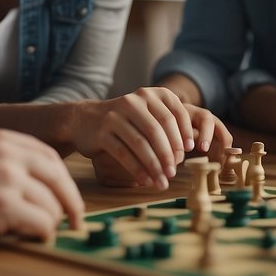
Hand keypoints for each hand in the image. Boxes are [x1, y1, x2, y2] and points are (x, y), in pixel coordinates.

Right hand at [0, 129, 83, 247]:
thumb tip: (20, 179)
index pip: (49, 157)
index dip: (62, 180)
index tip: (67, 197)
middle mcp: (8, 154)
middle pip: (60, 178)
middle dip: (71, 203)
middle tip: (75, 221)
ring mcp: (6, 178)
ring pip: (52, 204)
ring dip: (51, 222)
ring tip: (41, 233)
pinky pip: (40, 222)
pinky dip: (42, 234)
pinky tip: (34, 239)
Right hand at [70, 87, 199, 189]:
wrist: (85, 119)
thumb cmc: (125, 120)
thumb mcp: (146, 113)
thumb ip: (166, 124)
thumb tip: (188, 150)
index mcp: (150, 94)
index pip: (174, 113)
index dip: (184, 133)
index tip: (190, 151)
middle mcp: (133, 101)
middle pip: (157, 130)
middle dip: (168, 154)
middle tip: (174, 172)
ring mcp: (115, 116)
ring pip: (140, 143)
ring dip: (154, 165)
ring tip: (162, 181)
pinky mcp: (102, 132)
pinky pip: (123, 153)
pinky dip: (137, 169)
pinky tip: (146, 180)